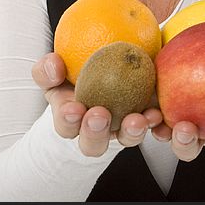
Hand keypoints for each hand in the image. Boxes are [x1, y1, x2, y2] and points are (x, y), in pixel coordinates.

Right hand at [31, 52, 162, 156]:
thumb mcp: (56, 67)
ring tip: (136, 119)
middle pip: (93, 145)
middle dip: (95, 134)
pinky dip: (155, 122)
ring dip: (131, 132)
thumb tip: (54, 65)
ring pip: (126, 139)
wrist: (112, 59)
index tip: (73, 108)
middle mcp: (98, 130)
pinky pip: (153, 128)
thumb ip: (48, 67)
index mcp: (72, 119)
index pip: (66, 126)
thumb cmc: (75, 67)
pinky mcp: (147, 119)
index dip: (68, 121)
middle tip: (99, 115)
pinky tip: (157, 112)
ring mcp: (123, 128)